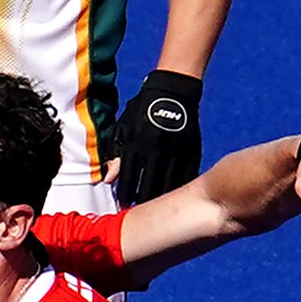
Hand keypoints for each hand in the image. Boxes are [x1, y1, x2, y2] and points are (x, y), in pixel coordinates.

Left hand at [107, 71, 204, 205]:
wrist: (173, 90)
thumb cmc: (142, 110)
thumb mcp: (123, 127)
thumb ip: (115, 153)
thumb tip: (108, 179)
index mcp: (138, 142)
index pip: (130, 177)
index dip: (126, 194)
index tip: (123, 205)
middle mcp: (157, 149)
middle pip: (149, 185)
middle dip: (142, 201)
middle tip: (139, 211)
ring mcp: (176, 150)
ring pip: (169, 184)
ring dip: (160, 198)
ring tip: (155, 208)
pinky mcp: (192, 150)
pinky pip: (187, 176)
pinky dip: (179, 187)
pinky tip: (174, 197)